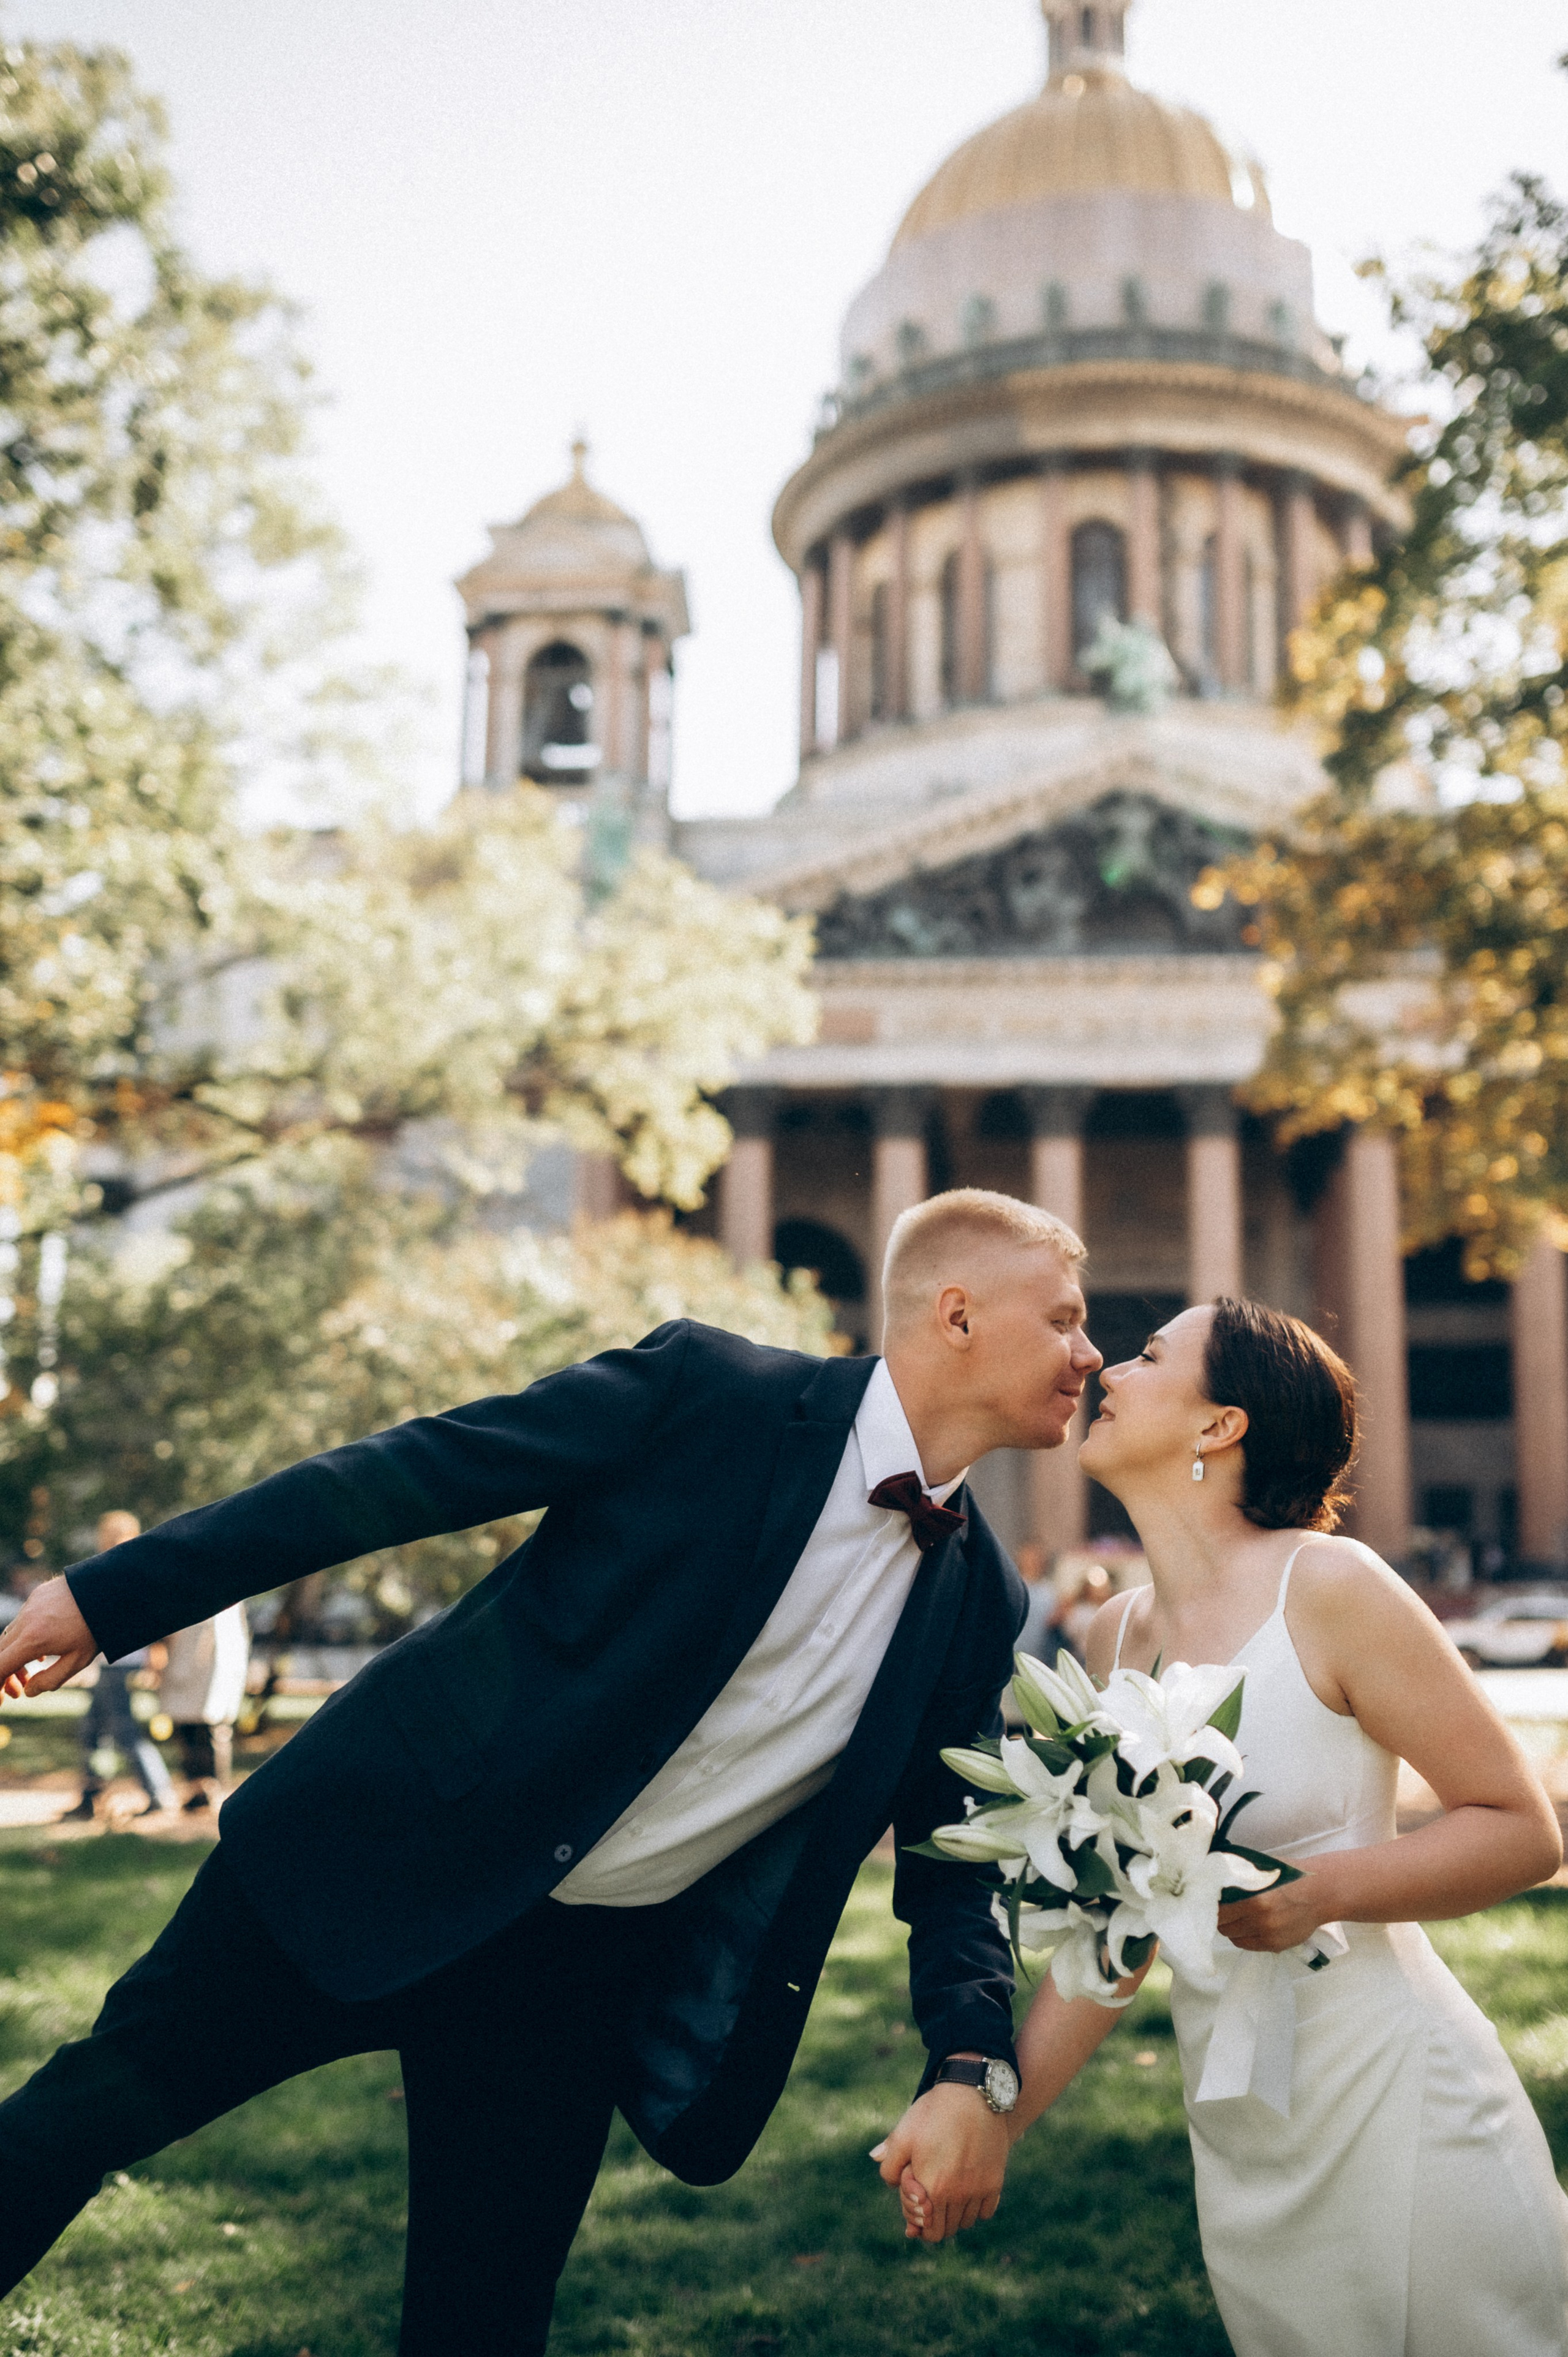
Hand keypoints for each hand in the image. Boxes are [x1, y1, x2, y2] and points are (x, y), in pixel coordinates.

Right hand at [0, 1575, 97, 1700]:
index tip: (1, 1699)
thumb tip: (28, 1691)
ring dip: (13, 1657)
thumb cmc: (96, 1628)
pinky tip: (40, 1651)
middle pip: (0, 1652)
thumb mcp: (77, 1661)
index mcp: (32, 1640)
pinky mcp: (36, 1596)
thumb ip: (50, 1680)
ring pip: (8, 1636)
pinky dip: (22, 1640)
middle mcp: (25, 1620)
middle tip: (18, 1692)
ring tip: (32, 1672)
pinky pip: (20, 1622)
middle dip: (4, 1674)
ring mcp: (29, 1606)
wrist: (110, 1590)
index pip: (0, 1666)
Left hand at [871, 2081, 1010, 2243]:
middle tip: (929, 2197)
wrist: (972, 2092)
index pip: (928, 2231)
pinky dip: (975, 2208)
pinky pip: (985, 2211)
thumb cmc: (933, 2113)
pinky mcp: (995, 2181)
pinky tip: (965, 2190)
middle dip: (935, 2220)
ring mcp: (979, 2189)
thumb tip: (890, 2186)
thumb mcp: (903, 2134)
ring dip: (954, 2215)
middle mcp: (958, 2195)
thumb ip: (889, 2166)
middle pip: (947, 2231)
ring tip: (946, 2191)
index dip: (918, 2222)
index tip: (916, 2200)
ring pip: (966, 2222)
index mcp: (932, 2189)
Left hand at [1217, 1862, 1337, 1953]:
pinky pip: (1250, 1946)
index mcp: (1254, 1901)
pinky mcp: (1277, 1946)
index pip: (1220, 1912)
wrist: (1321, 1893)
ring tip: (1236, 1919)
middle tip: (1223, 1910)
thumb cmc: (1291, 1876)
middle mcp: (1260, 1922)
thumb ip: (1240, 1879)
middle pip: (1225, 1927)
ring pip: (1235, 1939)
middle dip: (1221, 1919)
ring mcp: (1269, 1936)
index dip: (1213, 1907)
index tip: (1212, 1902)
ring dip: (1232, 1929)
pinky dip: (1245, 1938)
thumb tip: (1216, 1879)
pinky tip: (1248, 1927)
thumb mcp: (1262, 1871)